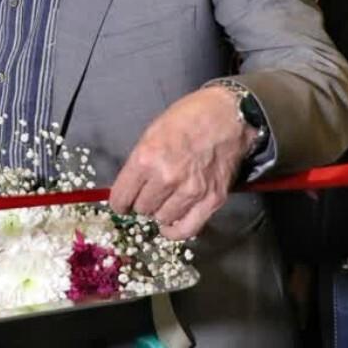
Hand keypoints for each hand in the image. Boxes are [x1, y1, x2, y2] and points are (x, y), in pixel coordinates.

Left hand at [110, 85, 252, 239]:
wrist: (227, 116)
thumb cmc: (189, 118)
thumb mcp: (151, 133)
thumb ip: (139, 162)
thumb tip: (128, 187)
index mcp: (147, 158)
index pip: (121, 197)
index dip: (119, 202)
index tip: (121, 203)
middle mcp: (167, 177)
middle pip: (142, 208)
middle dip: (141, 203)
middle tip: (148, 195)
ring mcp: (191, 191)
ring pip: (163, 218)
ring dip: (160, 212)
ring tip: (164, 201)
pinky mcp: (212, 200)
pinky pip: (188, 229)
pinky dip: (176, 231)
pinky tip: (170, 226)